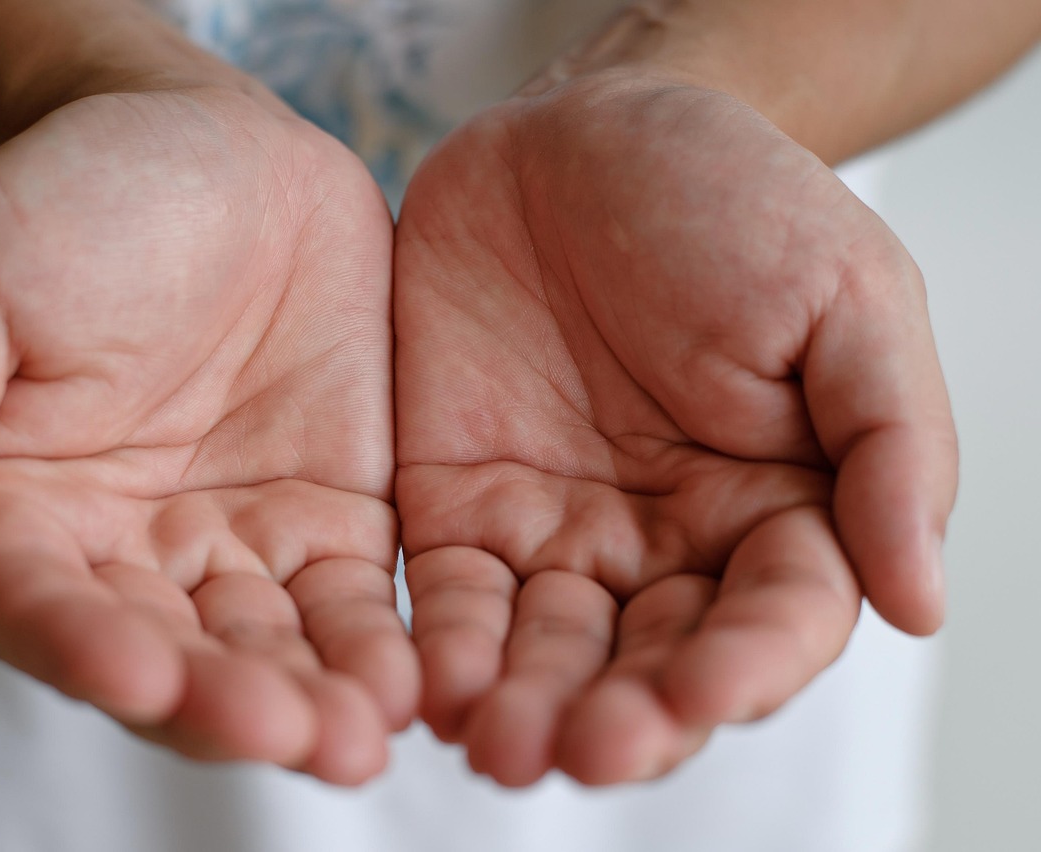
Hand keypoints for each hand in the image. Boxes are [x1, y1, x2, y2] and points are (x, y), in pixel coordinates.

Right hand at [0, 87, 414, 783]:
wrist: (208, 144)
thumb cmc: (69, 199)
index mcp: (17, 514)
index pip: (38, 609)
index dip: (86, 648)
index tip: (143, 677)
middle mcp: (126, 553)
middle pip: (169, 655)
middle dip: (225, 701)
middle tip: (288, 735)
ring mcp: (236, 543)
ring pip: (269, 646)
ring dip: (313, 698)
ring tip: (360, 736)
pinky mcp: (332, 519)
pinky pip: (352, 598)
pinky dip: (379, 644)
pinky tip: (413, 681)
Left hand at [394, 71, 956, 785]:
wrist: (579, 137)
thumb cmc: (729, 200)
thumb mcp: (845, 296)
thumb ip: (888, 444)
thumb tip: (922, 602)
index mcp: (776, 507)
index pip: (775, 619)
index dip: (744, 666)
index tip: (703, 694)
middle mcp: (667, 543)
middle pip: (651, 661)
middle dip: (621, 714)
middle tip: (583, 749)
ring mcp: (558, 532)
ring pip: (546, 651)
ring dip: (525, 704)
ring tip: (499, 744)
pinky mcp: (460, 509)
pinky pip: (451, 597)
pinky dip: (442, 645)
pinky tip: (431, 684)